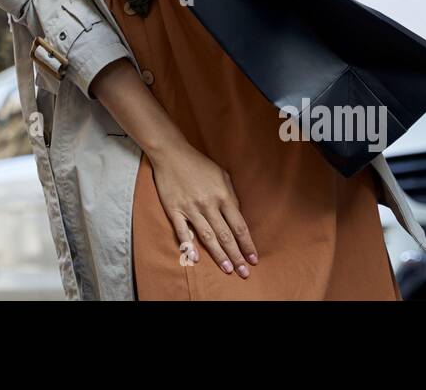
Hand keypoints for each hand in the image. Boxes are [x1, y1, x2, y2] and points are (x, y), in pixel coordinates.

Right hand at [147, 140, 257, 275]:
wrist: (171, 153)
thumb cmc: (199, 164)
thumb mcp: (222, 175)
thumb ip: (231, 196)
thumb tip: (237, 216)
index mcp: (223, 196)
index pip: (239, 226)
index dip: (247, 244)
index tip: (254, 259)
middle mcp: (208, 204)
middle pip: (226, 236)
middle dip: (237, 256)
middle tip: (244, 273)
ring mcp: (190, 208)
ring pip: (207, 237)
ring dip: (219, 255)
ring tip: (227, 269)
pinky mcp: (174, 209)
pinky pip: (182, 231)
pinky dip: (189, 245)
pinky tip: (195, 259)